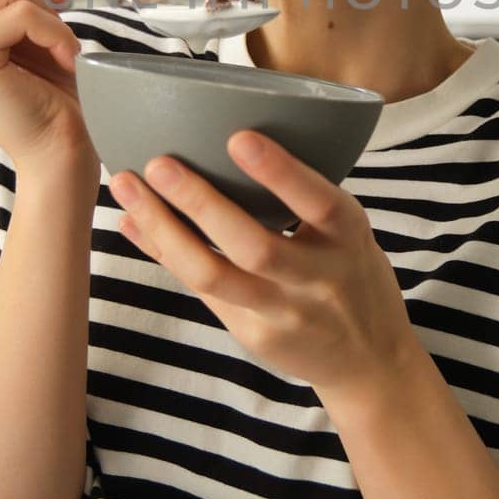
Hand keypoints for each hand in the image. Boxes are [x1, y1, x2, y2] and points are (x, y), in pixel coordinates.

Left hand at [106, 130, 417, 395]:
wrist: (370, 361)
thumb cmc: (350, 273)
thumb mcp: (347, 233)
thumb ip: (305, 199)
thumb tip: (230, 137)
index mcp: (349, 238)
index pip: (319, 202)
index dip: (281, 172)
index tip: (238, 137)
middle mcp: (318, 279)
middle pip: (254, 245)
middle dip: (200, 203)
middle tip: (159, 164)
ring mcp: (284, 313)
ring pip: (213, 276)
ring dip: (163, 229)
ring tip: (127, 187)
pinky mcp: (254, 336)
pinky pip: (200, 291)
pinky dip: (161, 252)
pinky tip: (131, 223)